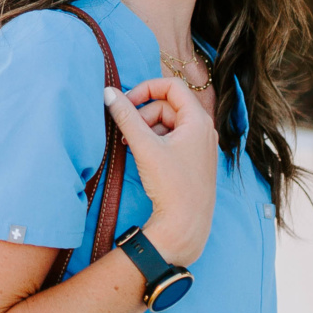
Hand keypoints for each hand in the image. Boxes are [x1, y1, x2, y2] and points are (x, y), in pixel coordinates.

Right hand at [104, 76, 217, 267]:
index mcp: (198, 120)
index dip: (146, 88)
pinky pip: (172, 140)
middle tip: (124, 132)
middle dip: (142, 115)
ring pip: (167, 124)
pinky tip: (141, 156)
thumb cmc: (171, 185)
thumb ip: (125, 117)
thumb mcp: (144, 146)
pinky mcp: (193, 161)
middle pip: (167, 106)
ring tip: (130, 146)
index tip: (125, 102)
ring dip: (146, 130)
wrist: (185, 226)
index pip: (172, 86)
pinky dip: (154, 143)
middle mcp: (203, 130)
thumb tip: (108, 93)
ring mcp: (200, 146)